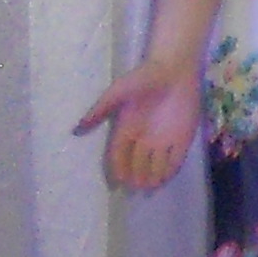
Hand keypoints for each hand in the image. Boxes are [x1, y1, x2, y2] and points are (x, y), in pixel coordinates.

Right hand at [74, 55, 200, 192]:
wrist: (174, 68)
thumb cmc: (144, 78)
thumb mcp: (118, 92)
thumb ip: (100, 110)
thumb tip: (76, 130)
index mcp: (126, 130)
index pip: (118, 156)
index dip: (117, 169)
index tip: (118, 182)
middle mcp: (143, 139)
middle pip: (136, 165)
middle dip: (134, 178)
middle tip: (134, 188)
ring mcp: (163, 140)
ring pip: (154, 166)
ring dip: (151, 178)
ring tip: (148, 187)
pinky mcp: (182, 139)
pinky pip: (175, 160)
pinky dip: (169, 171)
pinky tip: (164, 179)